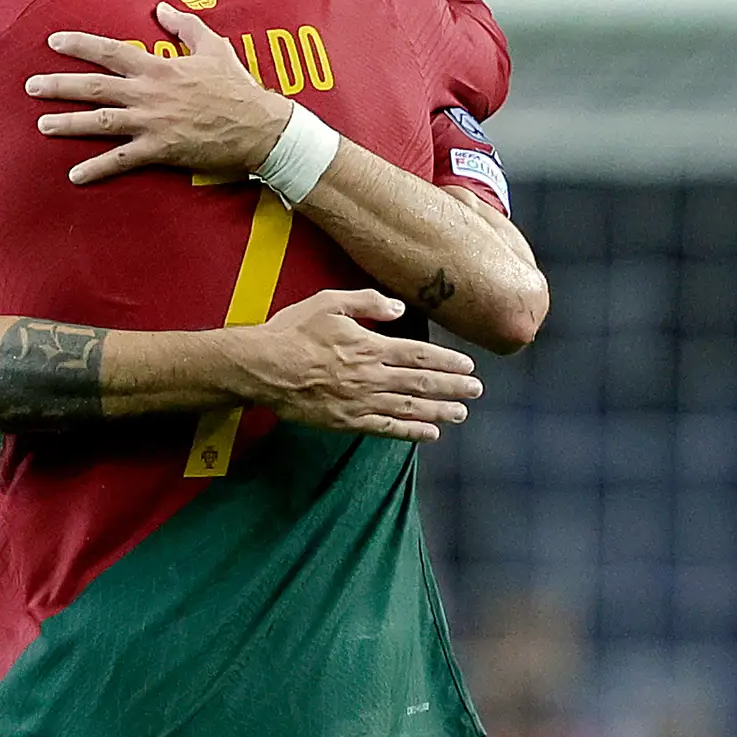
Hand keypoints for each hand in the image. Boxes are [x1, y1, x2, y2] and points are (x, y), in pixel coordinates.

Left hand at [29, 3, 293, 184]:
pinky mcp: (159, 151)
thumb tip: (161, 10)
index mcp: (158, 66)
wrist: (259, 126)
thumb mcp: (213, 47)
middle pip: (94, 86)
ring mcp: (151, 123)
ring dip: (68, 123)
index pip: (110, 50)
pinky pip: (121, 161)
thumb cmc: (237, 87)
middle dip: (59, 85)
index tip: (53, 42)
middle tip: (30, 86)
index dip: (79, 45)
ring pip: (100, 121)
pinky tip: (74, 175)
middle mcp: (148, 93)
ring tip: (42, 125)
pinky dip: (96, 169)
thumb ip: (184, 27)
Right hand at [229, 289, 480, 440]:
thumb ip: (367, 302)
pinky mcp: (346, 421)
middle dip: (452, 387)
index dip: (447, 362)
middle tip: (476, 391)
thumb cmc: (291, 331)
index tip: (468, 366)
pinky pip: (386, 429)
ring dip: (439, 411)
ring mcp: (359, 401)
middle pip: (421, 383)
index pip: (419, 355)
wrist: (261, 368)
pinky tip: (430, 434)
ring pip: (409, 408)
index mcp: (369, 346)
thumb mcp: (328, 302)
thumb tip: (400, 308)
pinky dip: (411, 432)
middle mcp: (370, 376)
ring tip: (461, 414)